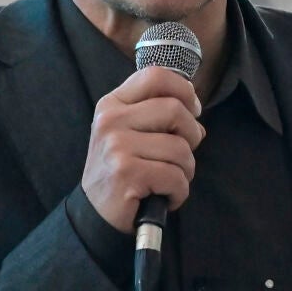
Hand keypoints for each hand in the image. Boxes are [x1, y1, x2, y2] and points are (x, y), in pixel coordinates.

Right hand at [82, 66, 205, 232]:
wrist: (95, 215)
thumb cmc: (122, 170)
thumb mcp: (130, 133)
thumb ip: (157, 114)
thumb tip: (196, 112)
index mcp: (112, 104)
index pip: (156, 76)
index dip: (184, 90)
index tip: (192, 111)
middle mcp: (111, 120)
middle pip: (175, 109)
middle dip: (191, 135)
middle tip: (181, 155)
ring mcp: (116, 146)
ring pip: (180, 148)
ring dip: (186, 170)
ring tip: (168, 180)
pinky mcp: (126, 173)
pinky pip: (175, 177)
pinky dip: (179, 192)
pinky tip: (164, 197)